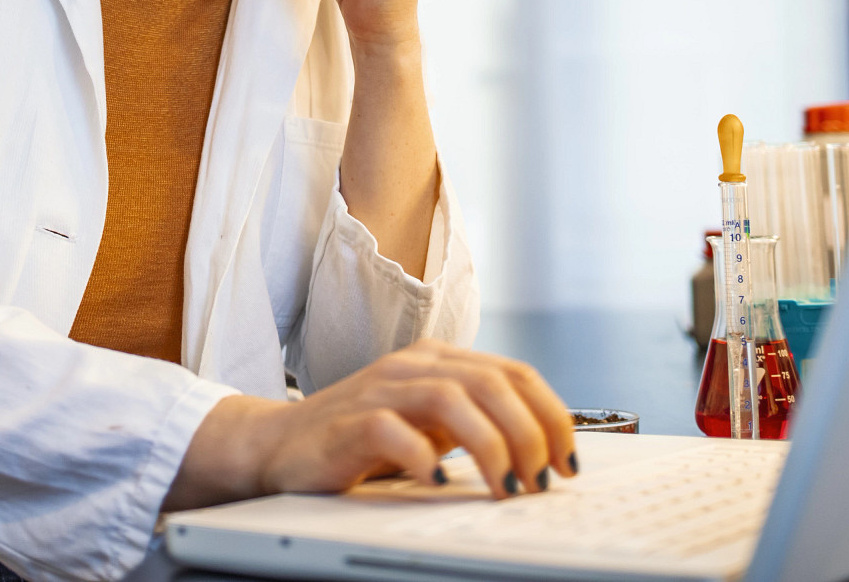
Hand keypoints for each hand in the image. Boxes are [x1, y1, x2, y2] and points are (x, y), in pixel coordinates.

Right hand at [163, 339, 578, 510]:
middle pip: (493, 382)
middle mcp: (414, 366)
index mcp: (439, 361)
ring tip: (507, 487)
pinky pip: (395, 430)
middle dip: (531, 434)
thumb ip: (474, 423)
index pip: (515, 373)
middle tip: (543, 480)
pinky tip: (438, 481)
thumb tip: (541, 453)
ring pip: (453, 398)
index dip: (552, 415)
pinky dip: (424, 456)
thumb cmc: (358, 439)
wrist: (279, 445)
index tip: (569, 461)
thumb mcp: (428, 425)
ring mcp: (381, 389)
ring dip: (492, 446)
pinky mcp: (351, 421)